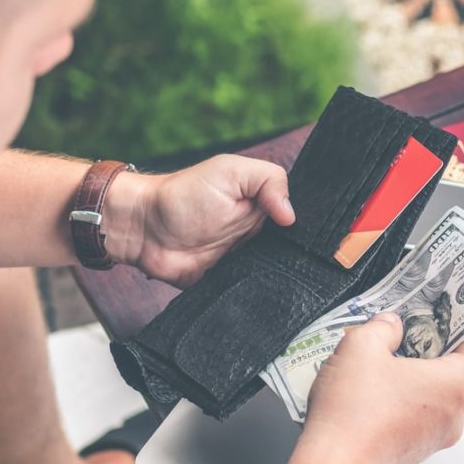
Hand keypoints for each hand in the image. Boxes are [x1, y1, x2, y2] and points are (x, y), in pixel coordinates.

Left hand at [108, 154, 294, 287]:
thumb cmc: (183, 195)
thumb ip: (268, 180)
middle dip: (299, 254)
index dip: (308, 225)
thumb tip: (292, 216)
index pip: (298, 217)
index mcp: (264, 205)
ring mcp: (247, 259)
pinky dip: (259, 292)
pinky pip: (254, 291)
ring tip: (287, 275)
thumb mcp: (230, 171)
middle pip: (292, 248)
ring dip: (280, 274)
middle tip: (305, 259)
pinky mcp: (232, 282)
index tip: (318, 235)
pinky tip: (267, 291)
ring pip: (277, 272)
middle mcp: (260, 233)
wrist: (144, 230)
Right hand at [298, 313, 463, 463]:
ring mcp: (430, 438)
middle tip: (402, 336)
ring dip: (409, 376)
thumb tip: (390, 325)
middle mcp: (449, 417)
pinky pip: (414, 416)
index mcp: (450, 388)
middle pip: (455, 375)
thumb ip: (382, 327)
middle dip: (427, 351)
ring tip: (376, 364)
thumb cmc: (352, 416)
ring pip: (432, 397)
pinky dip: (398, 399)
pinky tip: (366, 392)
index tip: (442, 321)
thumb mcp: (361, 346)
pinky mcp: (409, 452)